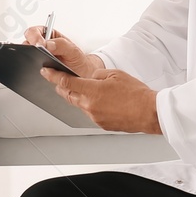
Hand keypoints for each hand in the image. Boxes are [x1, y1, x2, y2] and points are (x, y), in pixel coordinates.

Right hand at [24, 26, 105, 76]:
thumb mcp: (73, 51)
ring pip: (26, 56)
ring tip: (43, 64)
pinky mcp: (37, 69)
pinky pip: (30, 68)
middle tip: (38, 54)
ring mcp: (37, 57)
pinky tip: (43, 71)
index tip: (39, 44)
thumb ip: (62, 45)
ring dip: (31, 59)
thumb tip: (47, 44)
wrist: (81, 75)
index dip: (34, 37)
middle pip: (26, 43)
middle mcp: (41, 45)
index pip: (34, 31)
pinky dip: (33, 69)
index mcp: (48, 36)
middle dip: (30, 48)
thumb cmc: (77, 60)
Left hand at [41, 66, 161, 134]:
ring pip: (79, 104)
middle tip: (59, 80)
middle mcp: (90, 105)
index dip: (53, 76)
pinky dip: (91, 106)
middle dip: (62, 87)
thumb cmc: (136, 94)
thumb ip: (97, 75)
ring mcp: (94, 117)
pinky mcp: (101, 124)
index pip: (66, 82)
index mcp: (92, 90)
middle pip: (68, 95)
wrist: (149, 112)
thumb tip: (90, 78)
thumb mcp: (115, 74)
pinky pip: (90, 113)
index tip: (46, 72)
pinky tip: (102, 101)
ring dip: (79, 96)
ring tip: (88, 90)